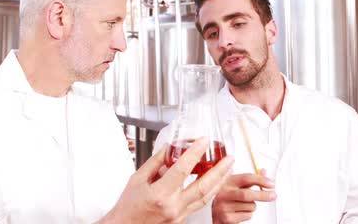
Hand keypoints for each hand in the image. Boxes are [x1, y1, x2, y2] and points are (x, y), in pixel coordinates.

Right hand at [100, 137, 233, 223]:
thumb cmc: (128, 206)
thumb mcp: (137, 179)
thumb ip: (155, 162)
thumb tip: (169, 148)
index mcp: (160, 194)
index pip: (182, 169)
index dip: (195, 153)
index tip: (204, 141)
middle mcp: (173, 207)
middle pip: (203, 186)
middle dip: (219, 170)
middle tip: (229, 157)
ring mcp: (179, 216)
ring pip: (206, 197)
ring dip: (219, 181)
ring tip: (228, 168)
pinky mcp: (181, 221)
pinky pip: (199, 204)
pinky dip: (209, 192)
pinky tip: (214, 183)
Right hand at [211, 173, 276, 223]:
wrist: (213, 214)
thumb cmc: (226, 198)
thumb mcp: (234, 185)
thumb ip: (249, 179)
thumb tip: (264, 172)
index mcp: (226, 181)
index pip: (246, 178)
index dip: (261, 180)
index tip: (271, 183)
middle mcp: (223, 193)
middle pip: (248, 193)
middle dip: (263, 195)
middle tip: (273, 195)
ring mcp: (224, 206)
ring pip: (250, 206)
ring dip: (252, 206)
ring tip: (243, 205)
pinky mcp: (227, 218)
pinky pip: (248, 216)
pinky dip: (248, 214)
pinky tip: (239, 212)